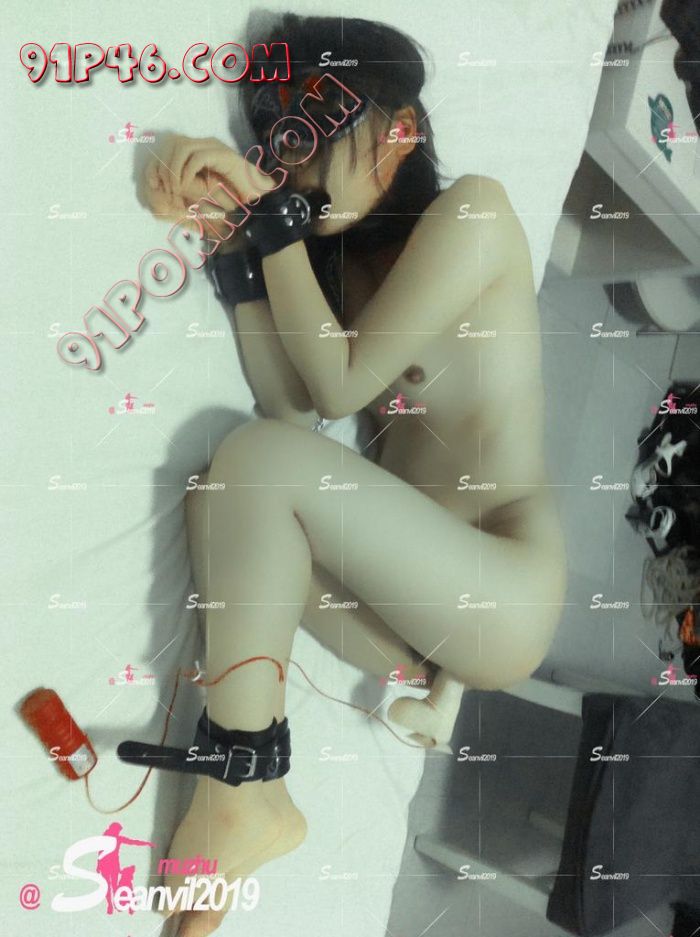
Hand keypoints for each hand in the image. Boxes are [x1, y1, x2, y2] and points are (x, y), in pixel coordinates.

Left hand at [139, 133, 280, 238]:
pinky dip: (187, 172)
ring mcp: (215, 148)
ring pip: (181, 147)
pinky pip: (195, 158)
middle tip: (164, 188)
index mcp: (200, 151)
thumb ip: (186, 189)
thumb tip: (163, 193)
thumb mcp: (202, 195)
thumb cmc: (232, 202)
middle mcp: (206, 145)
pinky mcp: (221, 155)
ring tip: (175, 188)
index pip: (171, 145)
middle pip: (173, 142)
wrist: (259, 201)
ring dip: (173, 169)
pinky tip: (186, 186)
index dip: (159, 163)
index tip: (154, 183)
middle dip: (163, 165)